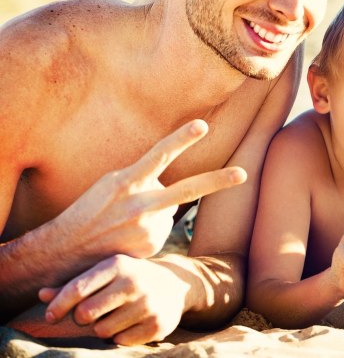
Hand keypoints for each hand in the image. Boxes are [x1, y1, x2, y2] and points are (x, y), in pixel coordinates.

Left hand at [38, 254, 188, 344]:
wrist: (177, 283)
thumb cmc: (130, 278)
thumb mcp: (107, 273)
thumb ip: (75, 284)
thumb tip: (42, 295)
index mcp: (118, 265)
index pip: (77, 289)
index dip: (58, 305)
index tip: (51, 316)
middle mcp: (134, 282)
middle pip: (86, 314)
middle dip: (82, 318)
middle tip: (91, 314)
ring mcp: (147, 304)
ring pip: (102, 331)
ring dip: (102, 328)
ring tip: (115, 317)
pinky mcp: (157, 324)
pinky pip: (121, 341)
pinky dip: (121, 336)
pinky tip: (131, 323)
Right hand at [55, 119, 246, 263]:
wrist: (66, 251)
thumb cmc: (90, 210)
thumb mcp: (111, 185)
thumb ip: (143, 179)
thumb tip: (172, 185)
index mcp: (126, 183)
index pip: (158, 155)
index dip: (181, 139)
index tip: (202, 125)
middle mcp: (139, 205)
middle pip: (187, 190)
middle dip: (218, 181)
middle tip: (244, 174)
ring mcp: (147, 228)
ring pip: (171, 210)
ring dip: (157, 211)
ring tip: (127, 221)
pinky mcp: (151, 246)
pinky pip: (163, 229)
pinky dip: (151, 229)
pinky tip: (128, 236)